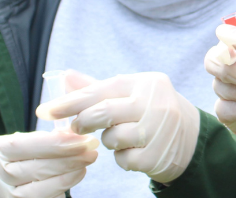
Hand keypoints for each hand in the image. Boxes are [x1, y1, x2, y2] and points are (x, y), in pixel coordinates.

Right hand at [0, 130, 98, 197]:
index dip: (58, 143)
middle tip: (93, 150)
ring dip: (70, 174)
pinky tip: (74, 176)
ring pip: (43, 187)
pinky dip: (62, 188)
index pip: (28, 145)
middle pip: (39, 167)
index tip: (84, 138)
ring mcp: (2, 196)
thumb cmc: (12, 161)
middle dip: (71, 158)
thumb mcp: (18, 146)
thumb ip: (41, 139)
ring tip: (86, 163)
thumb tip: (74, 133)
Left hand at [35, 72, 199, 183]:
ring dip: (108, 141)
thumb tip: (64, 76)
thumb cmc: (150, 110)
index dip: (70, 101)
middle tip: (75, 127)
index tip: (44, 110)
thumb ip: (97, 87)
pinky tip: (133, 151)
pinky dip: (122, 158)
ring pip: (112, 138)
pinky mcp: (158, 155)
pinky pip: (123, 160)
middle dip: (83, 121)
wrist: (190, 136)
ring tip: (119, 137)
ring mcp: (159, 130)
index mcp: (146, 82)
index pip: (101, 90)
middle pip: (104, 113)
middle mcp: (155, 103)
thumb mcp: (130, 93)